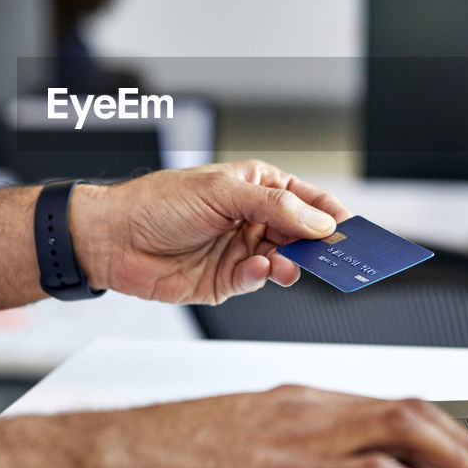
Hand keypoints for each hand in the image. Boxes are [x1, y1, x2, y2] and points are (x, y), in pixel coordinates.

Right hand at [0, 386, 467, 467]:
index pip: (379, 401)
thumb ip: (279, 453)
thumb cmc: (167, 453)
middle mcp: (307, 409)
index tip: (453, 443)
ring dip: (453, 454)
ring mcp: (304, 439)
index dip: (427, 422)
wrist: (122, 458)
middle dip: (455, 434)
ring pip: (402, 427)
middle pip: (403, 408)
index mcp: (293, 401)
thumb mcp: (236, 443)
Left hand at [71, 159, 349, 303]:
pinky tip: (256, 269)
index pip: (306, 198)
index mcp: (256, 187)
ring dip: (291, 263)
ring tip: (289, 265)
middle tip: (338, 255)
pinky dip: (261, 277)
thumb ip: (275, 206)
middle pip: (302, 234)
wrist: (114, 237)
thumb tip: (319, 220)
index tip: (353, 227)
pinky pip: (257, 280)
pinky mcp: (227, 280)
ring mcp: (241, 250)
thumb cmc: (159, 202)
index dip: (331, 212)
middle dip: (320, 244)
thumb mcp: (222, 192)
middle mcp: (252, 219)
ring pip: (285, 261)